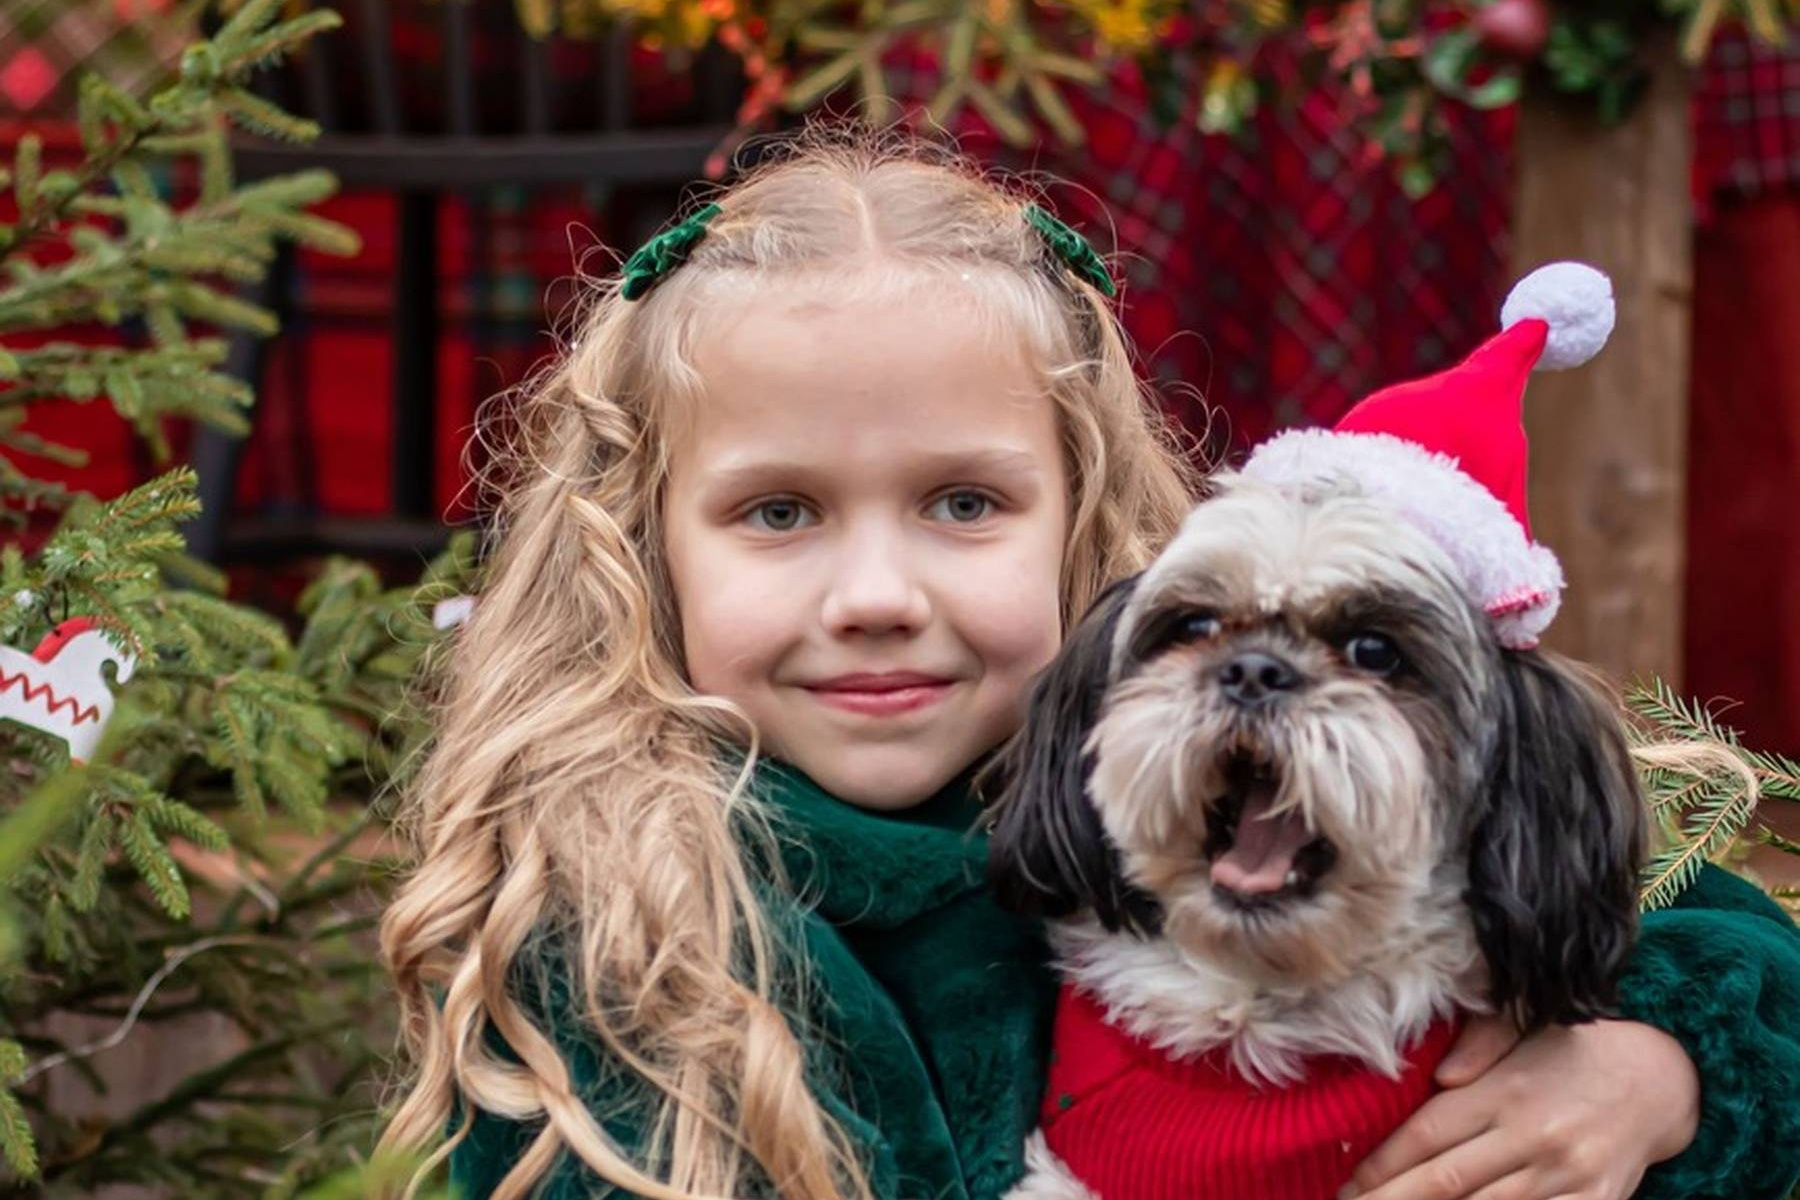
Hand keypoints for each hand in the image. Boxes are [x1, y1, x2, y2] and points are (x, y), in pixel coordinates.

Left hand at [1339, 1018, 1700, 1199]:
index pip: (1428, 1135)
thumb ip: (1478, 1042)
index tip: (1348, 1185)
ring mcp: (1566, 1178)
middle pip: (1446, 1182)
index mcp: (1506, 1092)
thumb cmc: (1572, 1052)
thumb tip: (1440, 1075)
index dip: (1382, 1166)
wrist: (1661, 1081)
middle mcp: (1534, 1137)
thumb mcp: (1524, 1026)